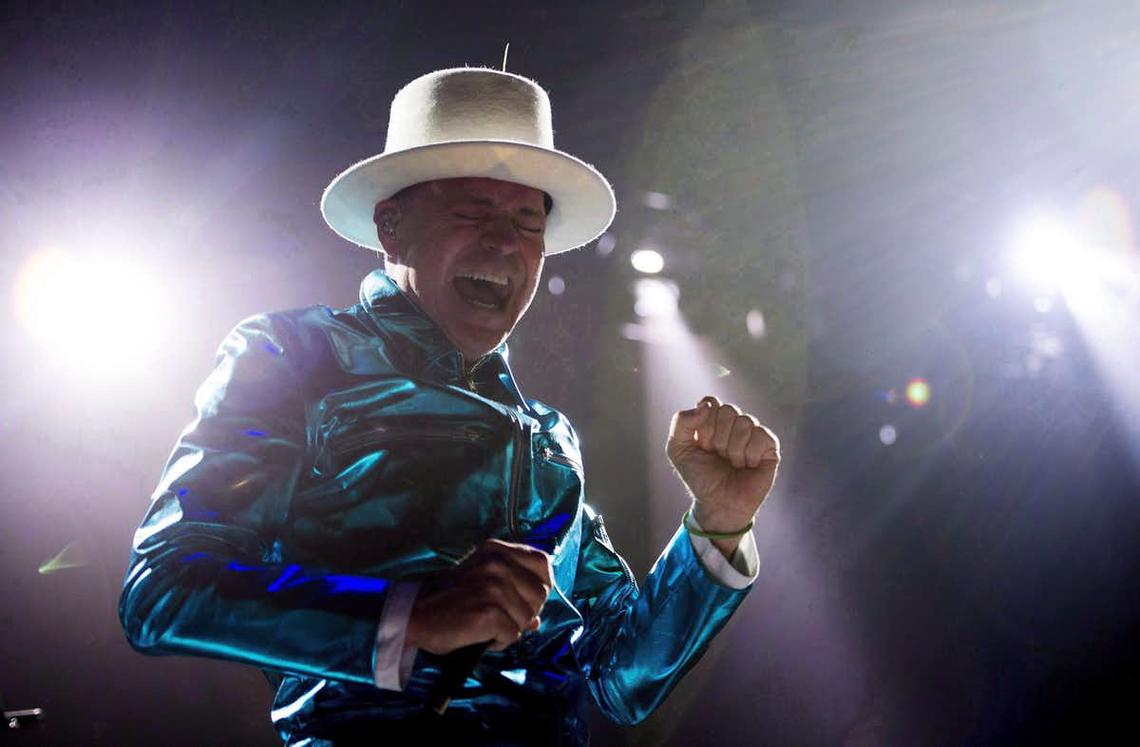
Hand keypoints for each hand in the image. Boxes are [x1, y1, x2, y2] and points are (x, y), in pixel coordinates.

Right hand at [405, 539, 552, 655]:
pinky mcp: (490, 613)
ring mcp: (495, 587)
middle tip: (502, 618)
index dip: (541, 584)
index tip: (527, 598)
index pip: (543, 562)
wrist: (414, 615)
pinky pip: (513, 635)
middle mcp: (498, 564)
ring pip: (528, 617)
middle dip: (527, 612)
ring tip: (487, 627)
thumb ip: (512, 589)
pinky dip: (500, 642)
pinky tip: (482, 636)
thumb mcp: (481, 580)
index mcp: (497, 550)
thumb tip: (536, 619)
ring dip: (511, 629)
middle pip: (540, 593)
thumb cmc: (449, 599)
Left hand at [667, 396, 780, 545]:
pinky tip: (747, 465)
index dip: (704, 425)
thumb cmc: (699, 477)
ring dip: (733, 448)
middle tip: (717, 455)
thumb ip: (681, 422)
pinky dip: (749, 454)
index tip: (702, 444)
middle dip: (717, 437)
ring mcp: (753, 434)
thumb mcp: (677, 449)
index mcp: (713, 419)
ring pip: (745, 421)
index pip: (710, 402)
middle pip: (728, 409)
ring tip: (732, 463)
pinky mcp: (770, 448)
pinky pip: (761, 435)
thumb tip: (706, 405)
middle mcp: (734, 423)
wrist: (717, 504)